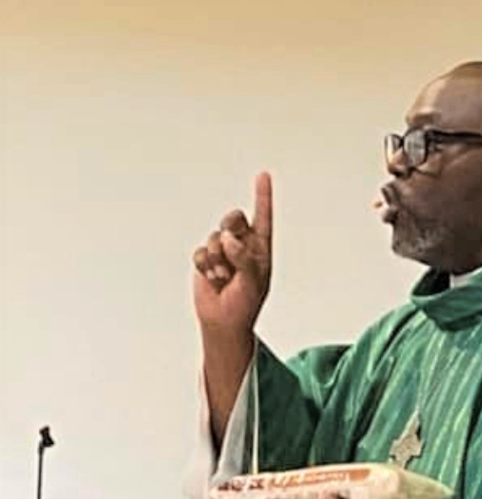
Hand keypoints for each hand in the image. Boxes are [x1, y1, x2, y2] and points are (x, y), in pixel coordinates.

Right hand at [193, 172, 272, 332]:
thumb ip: (243, 257)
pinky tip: (213, 279)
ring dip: (218, 259)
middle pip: (233, 220)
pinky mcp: (206, 260)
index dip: (262, 197)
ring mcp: (223, 252)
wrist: (222, 322)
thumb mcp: (252, 282)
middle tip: (230, 244)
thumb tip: (228, 238)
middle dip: (230, 229)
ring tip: (224, 277)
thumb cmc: (245, 305)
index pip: (263, 218)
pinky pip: (201, 252)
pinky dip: (205, 266)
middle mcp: (242, 246)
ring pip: (215, 238)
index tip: (263, 176)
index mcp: (260, 249)